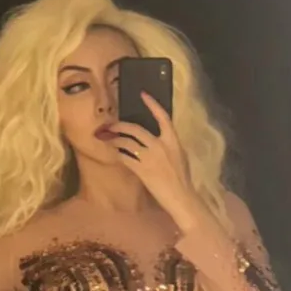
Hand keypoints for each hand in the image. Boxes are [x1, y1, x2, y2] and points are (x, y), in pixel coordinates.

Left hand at [113, 93, 206, 229]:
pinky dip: (119, 155)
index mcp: (173, 139)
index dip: (152, 104)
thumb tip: (158, 138)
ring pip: (127, 143)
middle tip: (111, 125)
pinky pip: (126, 158)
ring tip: (109, 140)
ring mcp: (150, 157)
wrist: (180, 195)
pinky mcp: (141, 170)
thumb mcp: (180, 155)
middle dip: (120, 126)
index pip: (162, 116)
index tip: (143, 95)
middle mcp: (160, 145)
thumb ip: (169, 144)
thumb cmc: (182, 178)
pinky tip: (116, 154)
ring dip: (115, 141)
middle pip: (136, 129)